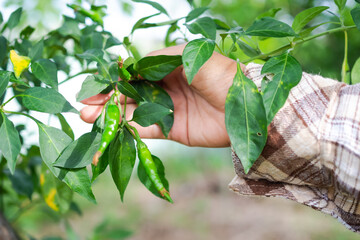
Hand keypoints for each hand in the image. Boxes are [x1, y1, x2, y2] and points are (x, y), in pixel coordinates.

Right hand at [80, 44, 241, 146]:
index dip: (114, 80)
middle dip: (107, 99)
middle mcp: (165, 88)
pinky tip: (114, 128)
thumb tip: (129, 65)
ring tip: (90, 118)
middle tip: (85, 107)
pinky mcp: (173, 130)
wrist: (247, 108)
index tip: (95, 85)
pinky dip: (130, 128)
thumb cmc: (222, 74)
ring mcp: (168, 110)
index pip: (134, 74)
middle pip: (130, 94)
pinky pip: (147, 128)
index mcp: (169, 68)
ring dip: (112, 115)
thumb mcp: (191, 57)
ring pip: (134, 112)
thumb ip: (160, 59)